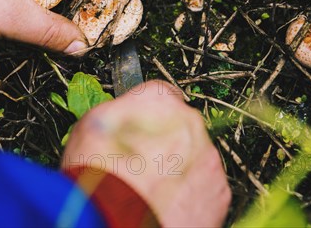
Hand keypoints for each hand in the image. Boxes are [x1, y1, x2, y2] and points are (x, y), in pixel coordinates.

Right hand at [62, 80, 230, 225]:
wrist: (115, 223)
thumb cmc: (98, 178)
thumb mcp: (91, 125)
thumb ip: (119, 109)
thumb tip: (126, 111)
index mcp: (159, 101)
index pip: (159, 95)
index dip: (146, 116)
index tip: (137, 132)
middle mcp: (190, 124)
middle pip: (180, 126)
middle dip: (164, 143)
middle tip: (141, 166)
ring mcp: (208, 159)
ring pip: (195, 157)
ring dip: (179, 169)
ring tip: (152, 191)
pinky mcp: (219, 192)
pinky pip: (205, 186)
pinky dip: (191, 195)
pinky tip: (166, 205)